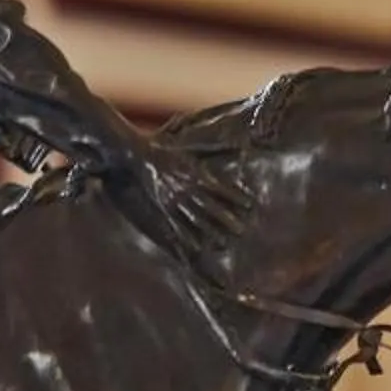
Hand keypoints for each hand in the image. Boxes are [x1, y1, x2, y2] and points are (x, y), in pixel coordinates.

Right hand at [129, 145, 249, 263]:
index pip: (220, 188)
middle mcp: (188, 188)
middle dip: (226, 219)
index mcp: (197, 174)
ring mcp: (175, 200)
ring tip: (224, 243)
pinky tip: (198, 247)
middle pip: (210, 206)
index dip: (235, 197)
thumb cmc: (168, 151)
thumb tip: (240, 144)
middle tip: (242, 231)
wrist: (141, 156)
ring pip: (196, 218)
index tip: (249, 206)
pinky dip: (187, 237)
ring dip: (210, 231)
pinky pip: (177, 225)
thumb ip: (217, 148)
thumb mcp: (193, 148)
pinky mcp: (164, 208)